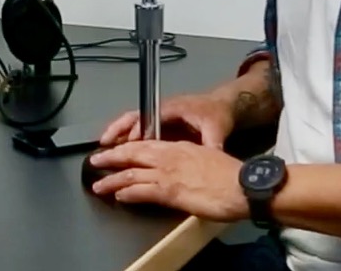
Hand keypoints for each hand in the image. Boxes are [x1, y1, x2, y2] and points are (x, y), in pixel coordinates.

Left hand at [87, 139, 245, 220]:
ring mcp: (168, 172)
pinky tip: (118, 195)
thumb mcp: (207, 160)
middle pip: (133, 153)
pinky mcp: (170, 190)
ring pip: (132, 172)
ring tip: (99, 184)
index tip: (117, 150)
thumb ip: (191, 162)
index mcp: (180, 148)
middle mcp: (170, 156)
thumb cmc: (231, 176)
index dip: (129, 147)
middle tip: (96, 160)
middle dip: (112, 157)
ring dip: (112, 178)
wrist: (243, 184)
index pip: (148, 144)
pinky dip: (127, 192)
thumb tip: (183, 172)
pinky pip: (142, 190)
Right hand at [97, 91, 234, 148]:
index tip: (130, 143)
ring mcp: (159, 114)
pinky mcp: (160, 121)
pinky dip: (126, 134)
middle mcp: (162, 109)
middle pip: (134, 116)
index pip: (150, 117)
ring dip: (118, 131)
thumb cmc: (217, 114)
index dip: (139, 130)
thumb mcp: (217, 129)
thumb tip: (211, 158)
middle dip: (118, 128)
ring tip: (104, 145)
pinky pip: (138, 126)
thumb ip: (212, 144)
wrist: (222, 104)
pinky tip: (119, 147)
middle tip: (105, 142)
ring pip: (132, 120)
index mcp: (173, 109)